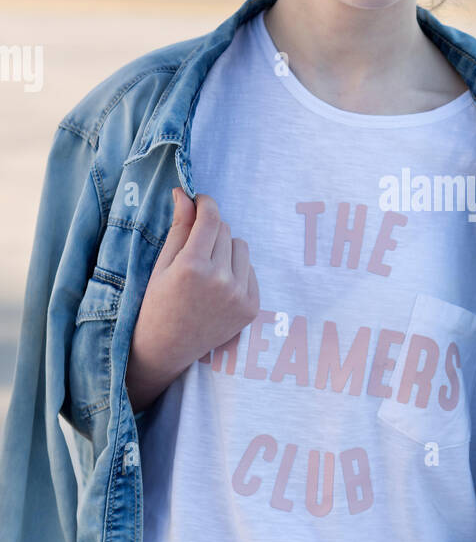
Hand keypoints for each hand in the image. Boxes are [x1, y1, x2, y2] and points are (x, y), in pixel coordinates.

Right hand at [125, 189, 259, 411]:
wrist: (167, 348)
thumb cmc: (158, 302)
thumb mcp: (162, 264)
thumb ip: (179, 228)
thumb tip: (185, 194)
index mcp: (192, 267)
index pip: (211, 218)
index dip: (206, 203)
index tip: (200, 201)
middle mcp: (220, 280)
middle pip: (226, 231)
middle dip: (210, 230)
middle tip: (194, 248)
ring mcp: (239, 295)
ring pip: (241, 247)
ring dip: (226, 250)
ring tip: (207, 270)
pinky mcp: (251, 307)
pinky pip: (250, 270)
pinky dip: (236, 272)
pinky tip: (217, 288)